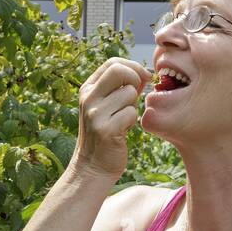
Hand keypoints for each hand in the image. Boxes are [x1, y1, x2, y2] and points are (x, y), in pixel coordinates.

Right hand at [72, 58, 150, 179]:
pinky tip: (124, 130)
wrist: (93, 167)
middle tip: (137, 95)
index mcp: (88, 89)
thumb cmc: (106, 134)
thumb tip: (143, 73)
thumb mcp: (107, 107)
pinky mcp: (105, 129)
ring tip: (124, 119)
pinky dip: (133, 121)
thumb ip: (122, 88)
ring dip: (133, 106)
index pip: (112, 63)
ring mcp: (95, 114)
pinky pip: (131, 113)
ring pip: (129, 94)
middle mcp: (88, 98)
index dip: (133, 66)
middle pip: (119, 71)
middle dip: (135, 79)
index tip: (144, 78)